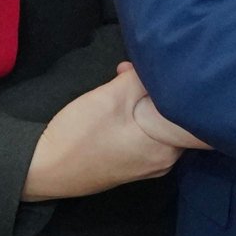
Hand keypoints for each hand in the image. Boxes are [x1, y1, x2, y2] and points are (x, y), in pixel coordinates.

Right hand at [25, 63, 199, 201]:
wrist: (42, 170)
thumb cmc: (78, 135)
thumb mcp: (111, 96)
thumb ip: (142, 78)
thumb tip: (161, 65)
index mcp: (168, 148)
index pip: (194, 113)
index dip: (182, 86)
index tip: (171, 67)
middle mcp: (165, 162)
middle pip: (175, 117)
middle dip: (159, 89)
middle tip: (137, 69)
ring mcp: (148, 166)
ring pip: (158, 123)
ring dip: (144, 99)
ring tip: (125, 77)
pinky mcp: (132, 164)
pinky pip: (145, 134)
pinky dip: (136, 115)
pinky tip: (119, 100)